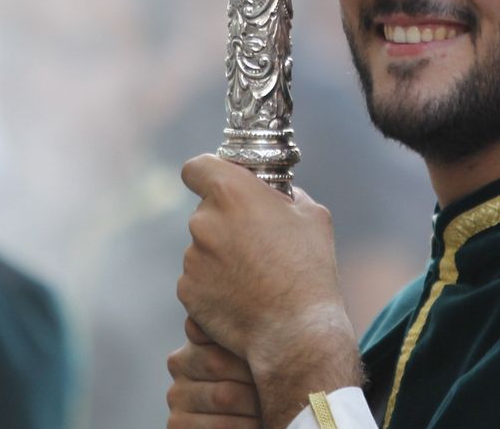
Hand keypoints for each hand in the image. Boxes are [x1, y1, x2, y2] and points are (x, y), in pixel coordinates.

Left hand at [178, 158, 362, 427]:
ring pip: (202, 246)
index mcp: (233, 193)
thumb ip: (284, 194)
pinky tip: (243, 295)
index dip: (208, 173)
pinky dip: (214, 283)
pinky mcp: (187, 291)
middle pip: (206, 210)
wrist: (294, 332)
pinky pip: (198, 278)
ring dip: (221, 254)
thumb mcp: (312, 215)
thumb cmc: (309, 269)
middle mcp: (204, 222)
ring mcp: (192, 259)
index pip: (197, 167)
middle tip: (256, 240)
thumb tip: (273, 194)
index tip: (220, 183)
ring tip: (255, 275)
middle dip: (226, 221)